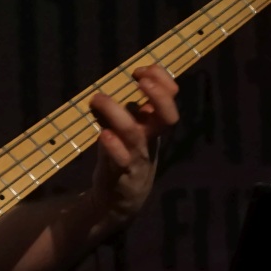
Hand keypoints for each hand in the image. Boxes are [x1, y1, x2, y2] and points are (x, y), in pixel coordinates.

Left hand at [87, 65, 180, 224]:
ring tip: (99, 98)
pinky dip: (113, 147)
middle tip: (141, 80)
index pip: (171, 98)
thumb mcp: (131, 130)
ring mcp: (138, 158)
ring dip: (118, 113)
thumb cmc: (125, 156)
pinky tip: (103, 135)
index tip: (139, 70)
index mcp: (155, 126)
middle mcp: (151, 140)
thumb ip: (125, 109)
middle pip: (167, 116)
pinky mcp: (122, 175)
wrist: (120, 199)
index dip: (161, 79)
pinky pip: (121, 160)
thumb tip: (110, 87)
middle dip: (158, 95)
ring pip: (135, 134)